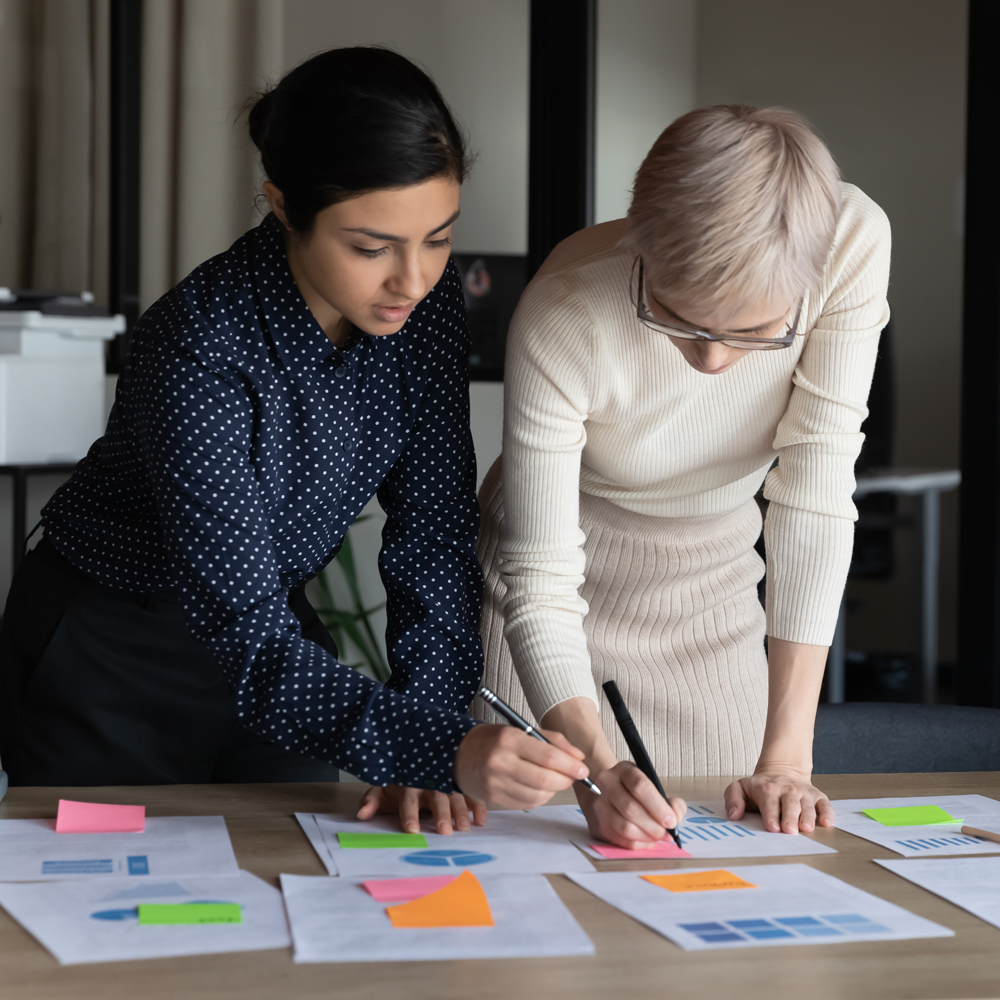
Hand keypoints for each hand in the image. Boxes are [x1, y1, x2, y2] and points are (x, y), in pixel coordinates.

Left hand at [357, 785, 487, 834]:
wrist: (415, 755)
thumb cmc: (400, 781)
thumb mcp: (383, 787)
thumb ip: (372, 800)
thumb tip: (362, 814)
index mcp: (408, 784)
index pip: (408, 800)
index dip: (409, 814)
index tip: (412, 829)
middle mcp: (429, 782)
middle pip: (436, 798)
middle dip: (440, 813)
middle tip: (444, 830)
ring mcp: (446, 782)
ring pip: (455, 795)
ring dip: (461, 811)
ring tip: (465, 828)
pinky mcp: (459, 785)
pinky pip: (471, 793)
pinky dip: (478, 805)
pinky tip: (481, 820)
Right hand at [453, 723, 589, 808]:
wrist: (458, 753)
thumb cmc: (493, 739)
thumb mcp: (520, 729)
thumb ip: (552, 741)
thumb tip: (578, 758)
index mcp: (509, 739)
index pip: (548, 757)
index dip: (571, 766)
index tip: (583, 769)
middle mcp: (500, 762)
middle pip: (545, 779)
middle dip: (566, 780)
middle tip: (574, 776)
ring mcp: (495, 783)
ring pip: (538, 795)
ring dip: (554, 790)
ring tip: (555, 779)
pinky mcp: (493, 799)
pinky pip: (527, 803)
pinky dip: (540, 797)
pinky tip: (539, 787)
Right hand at [578, 761, 685, 849]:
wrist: (609, 795)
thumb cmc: (636, 793)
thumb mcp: (655, 787)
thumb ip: (671, 802)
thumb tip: (675, 817)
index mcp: (624, 770)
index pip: (639, 786)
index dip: (657, 806)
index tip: (671, 820)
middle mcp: (608, 784)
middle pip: (630, 808)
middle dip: (653, 826)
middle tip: (666, 833)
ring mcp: (600, 804)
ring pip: (624, 827)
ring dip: (646, 837)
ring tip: (658, 837)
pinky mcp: (599, 823)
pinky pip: (620, 840)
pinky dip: (638, 844)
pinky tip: (647, 840)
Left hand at [725, 768, 833, 833]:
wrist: (782, 771)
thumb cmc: (759, 787)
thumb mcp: (740, 788)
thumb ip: (732, 799)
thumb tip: (733, 815)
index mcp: (767, 789)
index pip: (769, 803)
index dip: (771, 815)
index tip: (772, 828)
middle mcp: (787, 790)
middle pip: (790, 804)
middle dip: (790, 817)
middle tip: (789, 830)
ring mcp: (804, 793)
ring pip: (807, 805)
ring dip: (808, 817)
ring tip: (806, 828)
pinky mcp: (817, 797)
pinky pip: (825, 804)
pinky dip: (827, 813)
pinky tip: (826, 822)